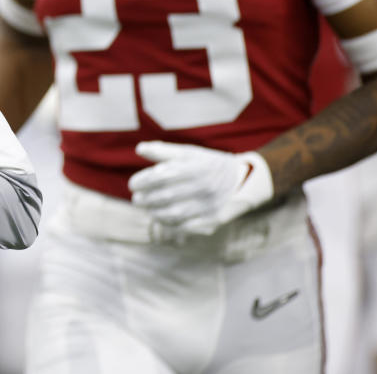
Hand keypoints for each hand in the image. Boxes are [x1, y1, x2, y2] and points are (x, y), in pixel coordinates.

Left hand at [128, 141, 272, 235]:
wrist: (244, 180)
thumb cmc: (208, 164)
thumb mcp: (189, 152)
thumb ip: (163, 151)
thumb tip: (139, 149)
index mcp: (195, 167)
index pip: (161, 176)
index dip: (143, 181)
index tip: (132, 185)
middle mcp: (203, 187)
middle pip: (166, 196)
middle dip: (146, 199)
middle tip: (136, 199)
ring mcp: (209, 205)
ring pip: (175, 214)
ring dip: (155, 213)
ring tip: (146, 209)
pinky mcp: (214, 220)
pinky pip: (187, 226)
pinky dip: (170, 224)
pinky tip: (161, 218)